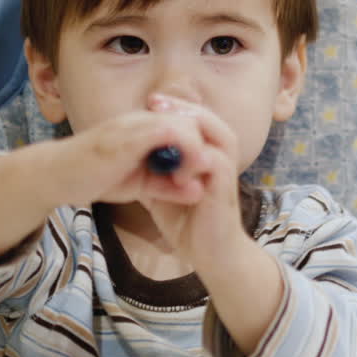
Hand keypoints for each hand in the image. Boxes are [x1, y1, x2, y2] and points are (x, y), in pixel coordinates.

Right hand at [41, 103, 218, 208]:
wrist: (56, 175)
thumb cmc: (94, 177)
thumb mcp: (139, 184)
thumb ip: (167, 185)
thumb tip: (198, 191)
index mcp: (147, 127)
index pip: (188, 126)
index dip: (202, 148)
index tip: (205, 173)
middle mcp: (144, 119)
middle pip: (192, 121)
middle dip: (205, 147)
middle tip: (206, 175)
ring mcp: (137, 124)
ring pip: (185, 124)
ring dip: (197, 151)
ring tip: (196, 178)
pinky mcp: (130, 135)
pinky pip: (170, 132)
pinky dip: (184, 151)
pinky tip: (184, 176)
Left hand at [138, 94, 251, 269]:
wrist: (211, 255)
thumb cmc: (188, 223)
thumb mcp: (163, 191)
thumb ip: (155, 171)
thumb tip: (130, 154)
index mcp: (208, 155)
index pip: (198, 120)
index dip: (176, 107)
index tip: (150, 101)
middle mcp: (221, 158)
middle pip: (211, 119)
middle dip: (183, 107)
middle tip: (155, 102)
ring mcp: (226, 173)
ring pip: (220, 135)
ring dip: (193, 125)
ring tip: (166, 123)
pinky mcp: (225, 189)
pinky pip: (215, 162)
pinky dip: (194, 159)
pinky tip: (174, 168)